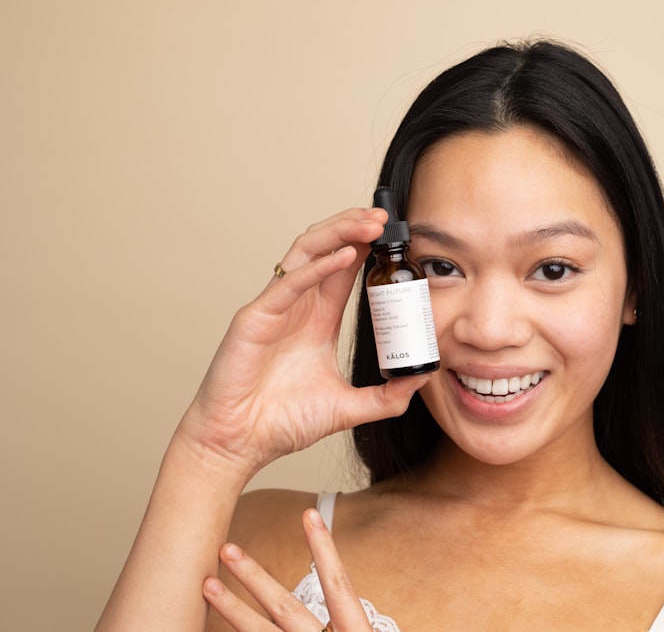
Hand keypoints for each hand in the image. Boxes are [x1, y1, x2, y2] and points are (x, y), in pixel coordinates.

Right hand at [177, 208, 428, 475]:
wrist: (240, 444)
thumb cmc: (282, 423)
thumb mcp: (348, 406)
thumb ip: (386, 396)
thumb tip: (423, 381)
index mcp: (317, 319)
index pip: (344, 267)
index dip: (366, 245)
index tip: (395, 236)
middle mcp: (296, 306)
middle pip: (326, 248)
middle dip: (354, 227)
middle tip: (385, 219)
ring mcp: (274, 308)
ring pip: (305, 253)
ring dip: (338, 233)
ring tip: (368, 224)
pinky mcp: (255, 319)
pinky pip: (289, 283)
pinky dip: (317, 267)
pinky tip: (345, 256)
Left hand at [204, 509, 372, 630]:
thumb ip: (350, 623)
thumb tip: (340, 598)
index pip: (338, 584)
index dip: (324, 547)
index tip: (309, 514)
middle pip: (285, 607)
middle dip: (254, 576)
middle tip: (228, 548)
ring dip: (232, 608)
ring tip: (208, 585)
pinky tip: (211, 625)